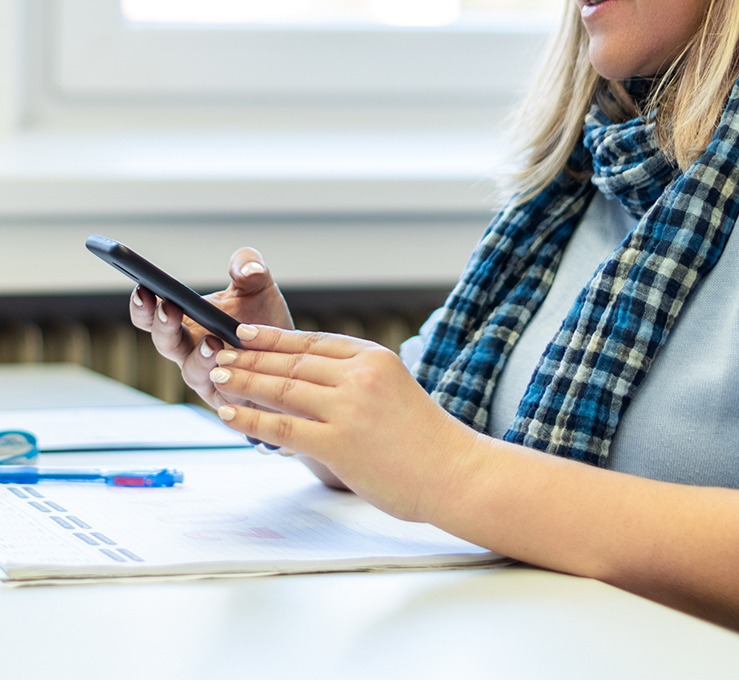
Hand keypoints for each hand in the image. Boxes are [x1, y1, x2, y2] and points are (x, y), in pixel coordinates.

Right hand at [128, 247, 293, 408]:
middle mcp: (190, 350)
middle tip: (168, 308)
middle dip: (163, 326)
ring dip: (198, 357)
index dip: (142, 304)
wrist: (291, 354)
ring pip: (192, 371)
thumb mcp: (258, 284)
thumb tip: (247, 269)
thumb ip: (248, 265)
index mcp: (187, 321)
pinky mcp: (228, 395)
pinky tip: (236, 366)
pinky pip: (222, 391)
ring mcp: (207, 375)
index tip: (143, 288)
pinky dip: (227, 379)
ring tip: (211, 342)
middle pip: (165, 342)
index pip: (153, 315)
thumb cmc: (265, 319)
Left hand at [207, 325, 485, 520]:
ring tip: (217, 377)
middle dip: (250, 357)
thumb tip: (306, 384)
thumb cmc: (425, 439)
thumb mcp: (393, 390)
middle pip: (292, 362)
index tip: (246, 335)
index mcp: (375, 357)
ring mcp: (349, 408)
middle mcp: (360, 375)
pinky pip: (283, 427)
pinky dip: (251, 419)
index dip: (274, 339)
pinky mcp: (339, 443)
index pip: (313, 342)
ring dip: (244, 381)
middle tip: (218, 354)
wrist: (453, 471)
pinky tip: (229, 414)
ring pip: (282, 388)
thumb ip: (354, 383)